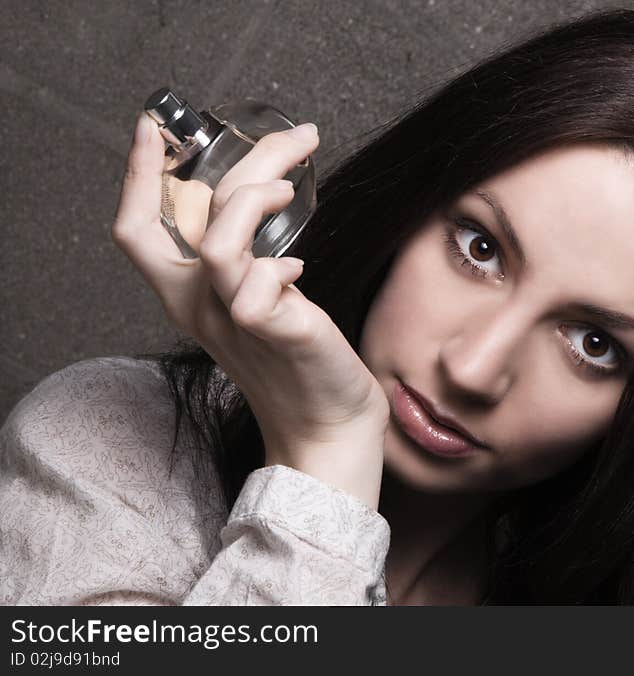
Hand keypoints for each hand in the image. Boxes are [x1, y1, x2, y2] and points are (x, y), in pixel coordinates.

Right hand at [111, 113, 387, 508]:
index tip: (153, 128)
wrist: (327, 426)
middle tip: (297, 135)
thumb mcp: (260, 298)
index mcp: (190, 295)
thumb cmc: (297, 359)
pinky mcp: (274, 334)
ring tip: (294, 192)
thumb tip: (269, 204)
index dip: (137, 177)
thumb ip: (250, 260)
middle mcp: (200, 306)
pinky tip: (301, 274)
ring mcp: (233, 321)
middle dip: (243, 157)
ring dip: (258, 201)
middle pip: (192, 212)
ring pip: (219, 244)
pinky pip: (258, 288)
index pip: (138, 230)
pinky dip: (281, 266)